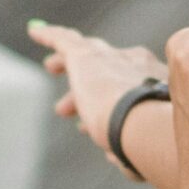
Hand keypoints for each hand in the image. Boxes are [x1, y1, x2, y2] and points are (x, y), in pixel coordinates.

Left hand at [25, 19, 166, 176]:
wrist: (142, 120)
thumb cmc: (148, 140)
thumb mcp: (139, 150)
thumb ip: (126, 151)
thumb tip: (113, 156)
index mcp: (154, 82)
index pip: (126, 87)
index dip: (107, 105)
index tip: (88, 127)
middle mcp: (134, 63)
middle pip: (106, 69)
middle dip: (86, 89)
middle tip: (65, 111)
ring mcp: (109, 57)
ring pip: (85, 50)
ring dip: (67, 61)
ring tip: (50, 66)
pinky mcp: (84, 55)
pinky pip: (63, 40)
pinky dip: (49, 35)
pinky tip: (33, 31)